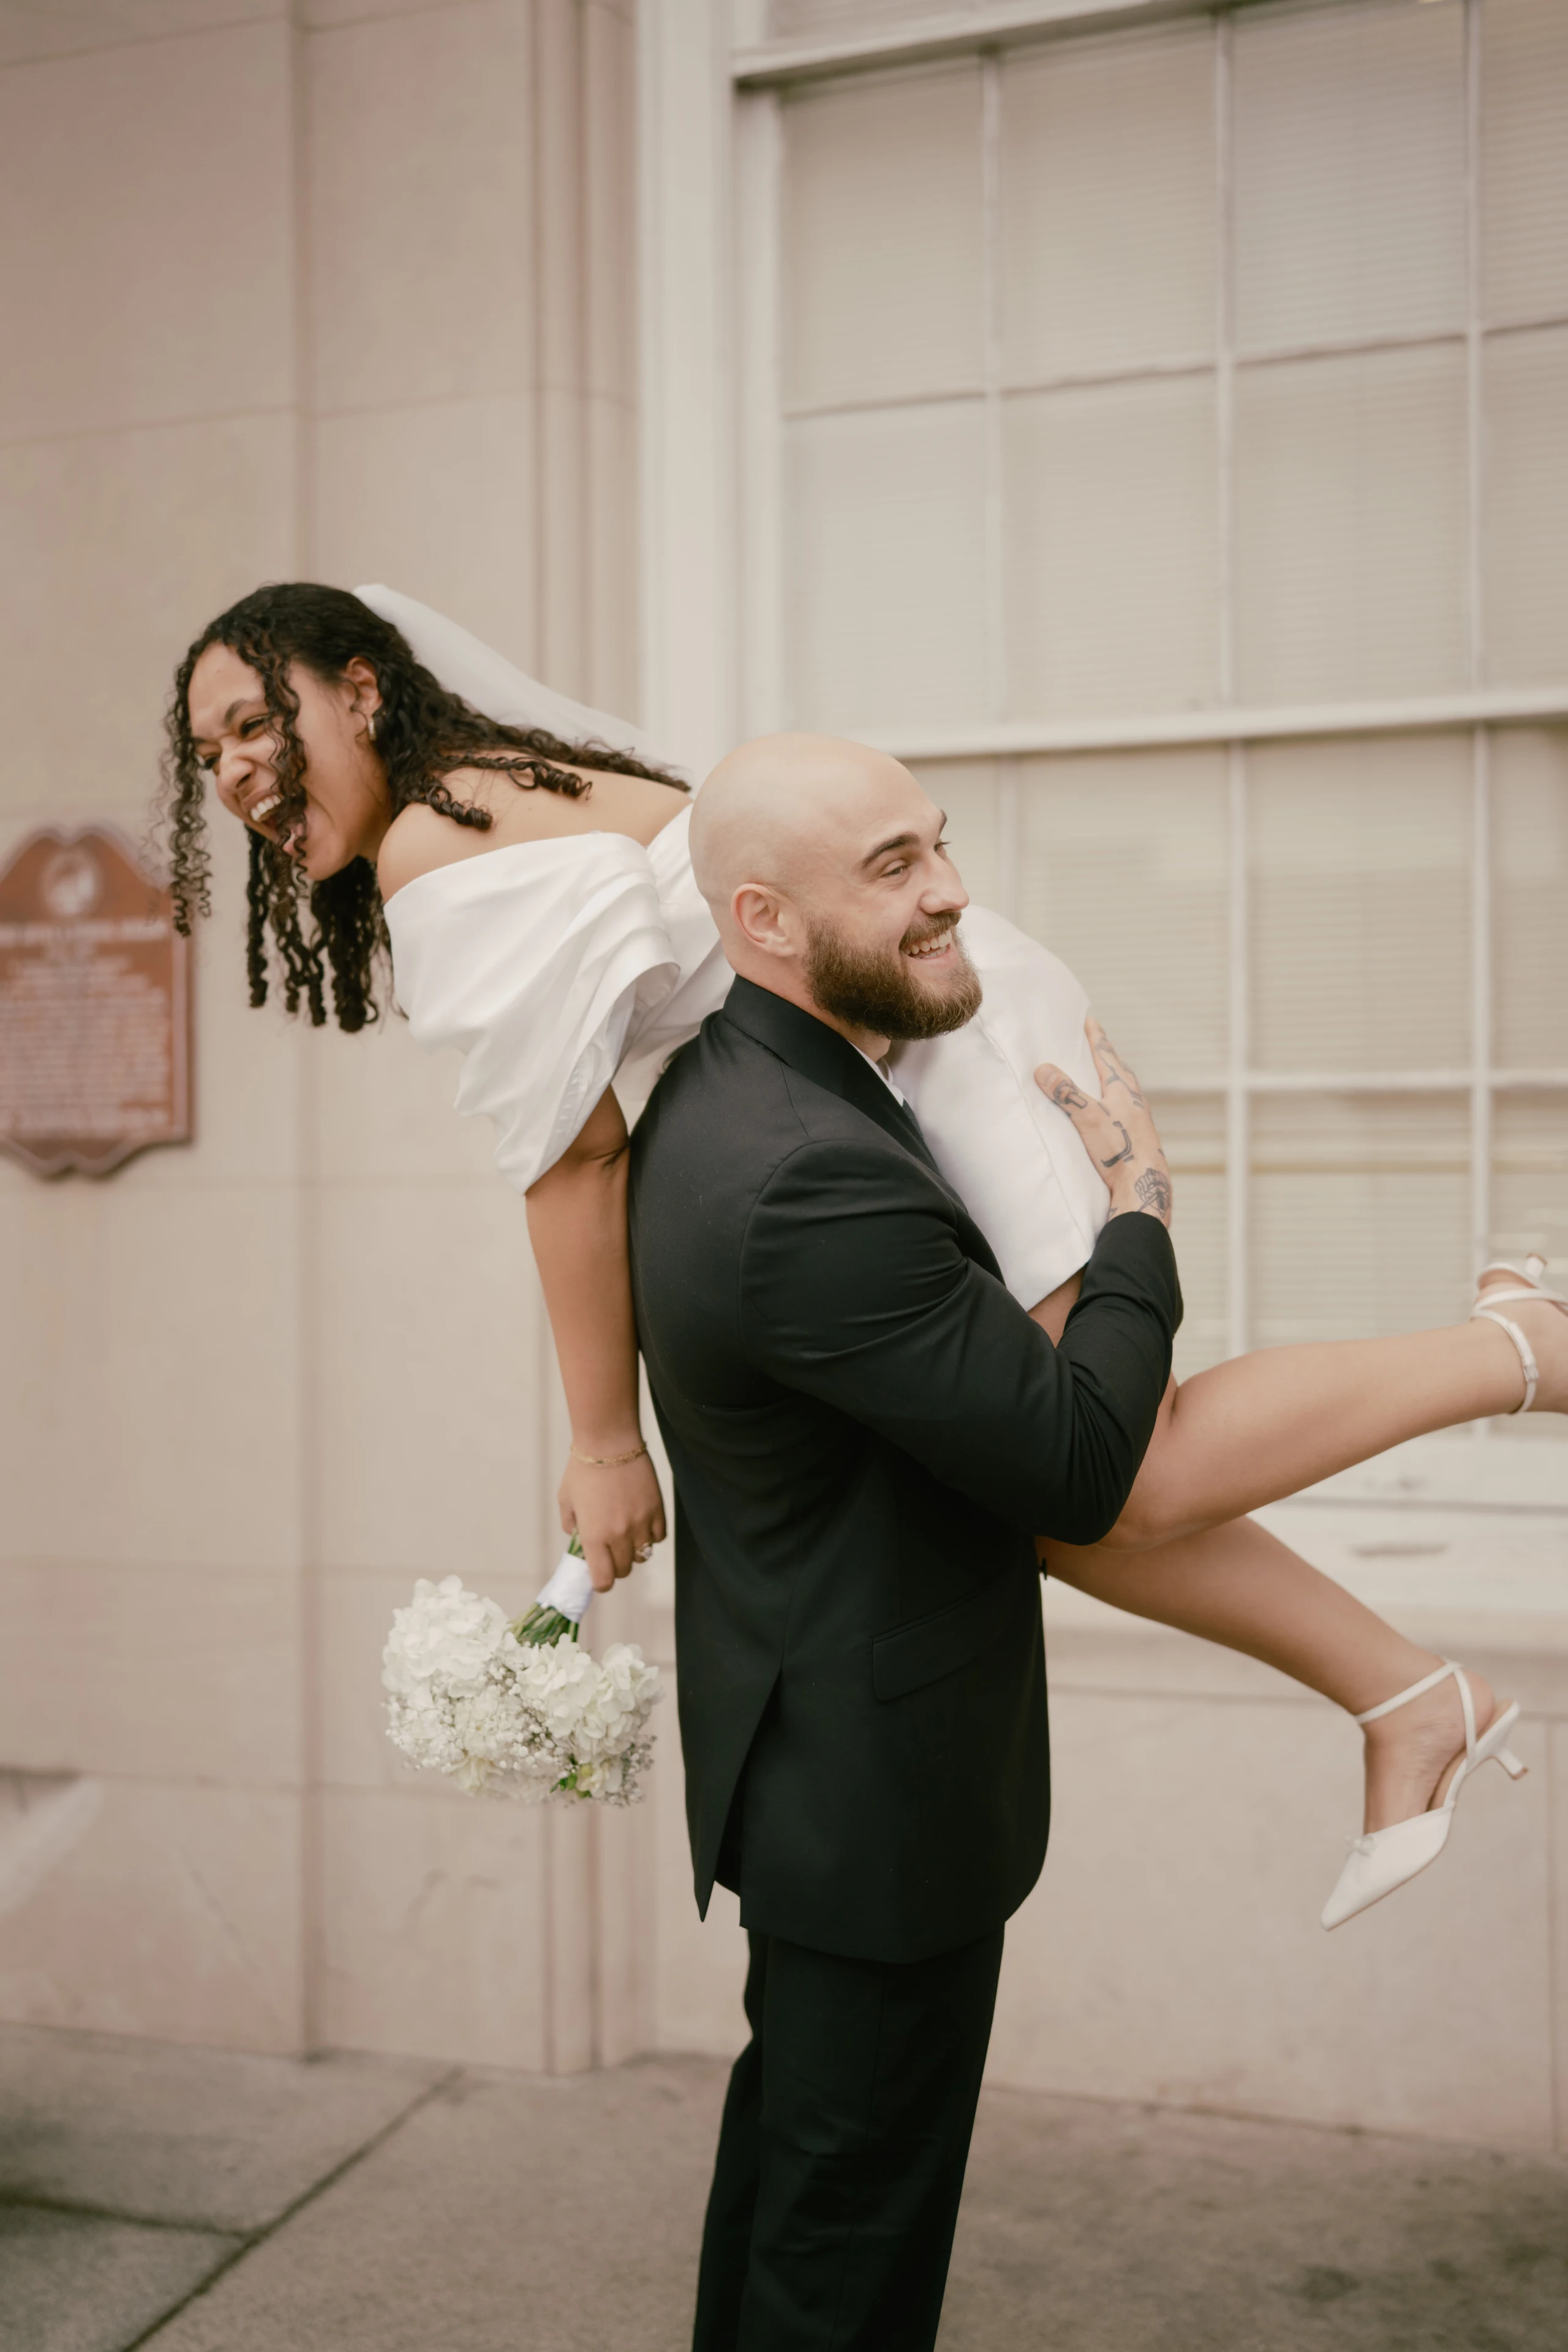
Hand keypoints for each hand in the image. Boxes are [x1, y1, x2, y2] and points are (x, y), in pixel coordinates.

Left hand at [558, 1445, 666, 1592]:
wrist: (609, 1443)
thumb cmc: (582, 1471)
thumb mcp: (566, 1501)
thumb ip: (571, 1526)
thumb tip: (578, 1539)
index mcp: (594, 1537)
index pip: (603, 1580)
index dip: (601, 1583)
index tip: (599, 1575)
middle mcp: (619, 1535)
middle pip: (624, 1570)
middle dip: (616, 1566)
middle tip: (610, 1551)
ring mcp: (641, 1524)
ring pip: (643, 1555)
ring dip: (634, 1551)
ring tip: (626, 1535)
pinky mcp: (657, 1510)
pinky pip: (658, 1537)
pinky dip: (650, 1536)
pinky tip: (640, 1522)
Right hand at [1034, 1018, 1171, 1228]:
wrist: (1144, 1186)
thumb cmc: (1120, 1152)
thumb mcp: (1088, 1118)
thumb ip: (1067, 1094)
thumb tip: (1043, 1070)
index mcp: (1123, 1089)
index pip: (1106, 1055)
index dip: (1096, 1037)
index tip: (1090, 1020)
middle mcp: (1133, 1101)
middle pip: (1118, 1070)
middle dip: (1105, 1056)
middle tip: (1095, 1043)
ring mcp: (1137, 1120)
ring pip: (1123, 1091)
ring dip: (1111, 1080)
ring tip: (1100, 1076)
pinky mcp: (1137, 1138)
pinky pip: (1123, 1111)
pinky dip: (1113, 1104)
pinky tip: (1108, 1114)